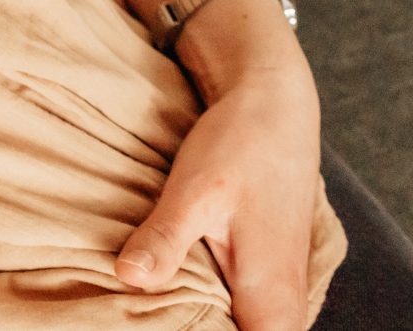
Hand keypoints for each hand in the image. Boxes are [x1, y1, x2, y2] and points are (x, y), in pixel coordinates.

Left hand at [118, 0, 320, 328]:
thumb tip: (128, 279)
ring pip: (232, 326)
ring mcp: (277, 291)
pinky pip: (236, 307)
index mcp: (272, 304)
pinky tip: (161, 283)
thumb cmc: (241, 144)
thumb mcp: (195, 191)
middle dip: (186, 327)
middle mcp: (284, 308)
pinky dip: (203, 299)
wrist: (275, 103)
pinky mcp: (264, 271)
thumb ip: (165, 240)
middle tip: (128, 312)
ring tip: (137, 304)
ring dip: (192, 317)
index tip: (141, 322)